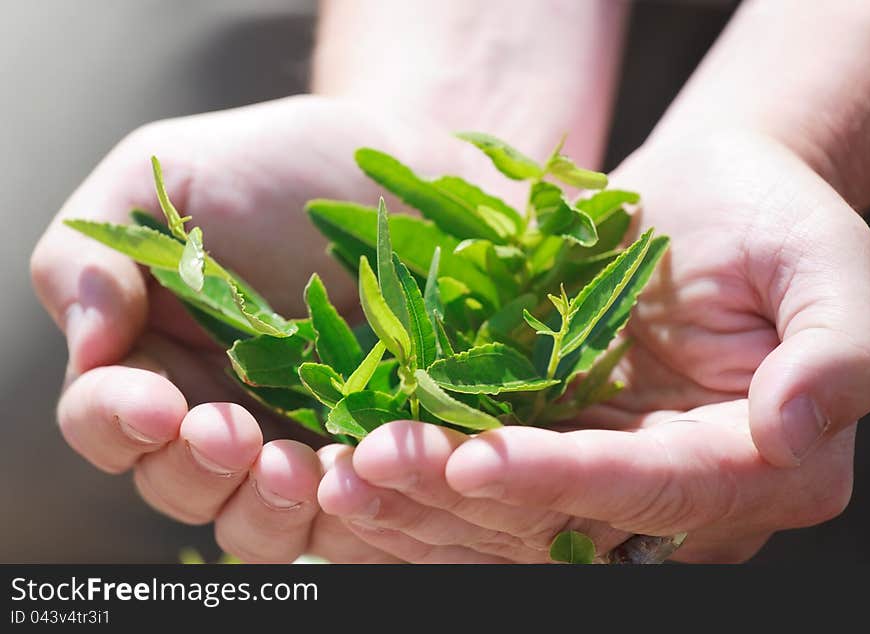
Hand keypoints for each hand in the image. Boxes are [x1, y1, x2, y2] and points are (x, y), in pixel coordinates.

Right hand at [29, 95, 449, 562]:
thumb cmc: (274, 163)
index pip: (102, 417)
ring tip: (298, 469)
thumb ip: (95, 252)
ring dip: (265, 508)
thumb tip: (85, 349)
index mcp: (150, 350)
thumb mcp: (165, 173)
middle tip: (234, 435)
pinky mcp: (365, 444)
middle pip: (176, 483)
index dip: (115, 423)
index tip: (155, 404)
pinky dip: (345, 507)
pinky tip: (361, 471)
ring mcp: (292, 432)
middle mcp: (213, 404)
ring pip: (254, 516)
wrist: (395, 168)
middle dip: (195, 471)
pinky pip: (346, 505)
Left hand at [318, 129, 869, 561]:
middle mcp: (671, 489)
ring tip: (340, 472)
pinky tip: (349, 464)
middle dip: (461, 500)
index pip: (650, 491)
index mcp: (752, 466)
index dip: (563, 484)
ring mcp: (600, 468)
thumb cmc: (773, 216)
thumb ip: (839, 351)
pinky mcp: (548, 437)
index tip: (475, 462)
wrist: (705, 192)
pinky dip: (416, 478)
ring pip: (504, 517)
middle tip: (369, 465)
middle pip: (560, 521)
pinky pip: (476, 477)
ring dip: (419, 502)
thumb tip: (794, 430)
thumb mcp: (829, 264)